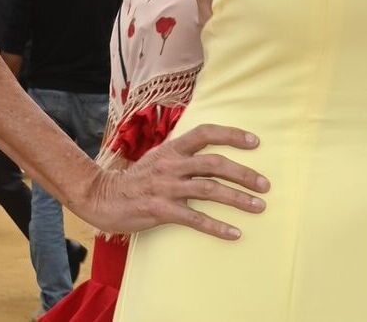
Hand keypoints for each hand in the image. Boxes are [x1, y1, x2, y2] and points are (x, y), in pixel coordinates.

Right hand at [75, 123, 268, 239]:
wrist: (102, 197)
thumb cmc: (137, 179)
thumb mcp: (159, 158)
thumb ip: (183, 155)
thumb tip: (213, 155)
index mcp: (172, 148)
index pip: (206, 133)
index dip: (231, 135)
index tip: (255, 142)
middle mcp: (171, 164)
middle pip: (214, 163)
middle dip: (244, 173)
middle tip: (265, 185)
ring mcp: (165, 187)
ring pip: (209, 189)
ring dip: (237, 198)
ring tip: (258, 206)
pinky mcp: (160, 210)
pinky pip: (195, 218)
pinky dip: (217, 226)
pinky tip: (234, 233)